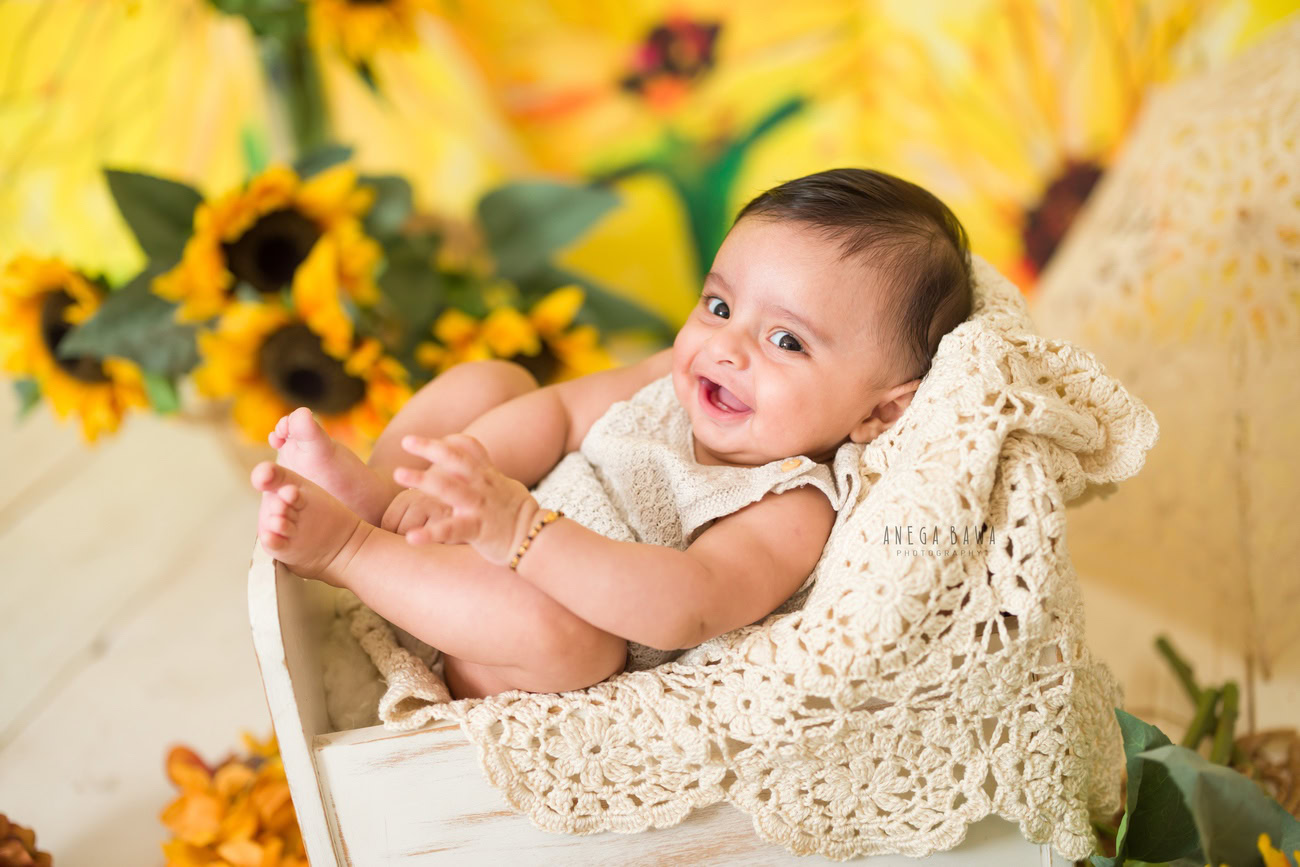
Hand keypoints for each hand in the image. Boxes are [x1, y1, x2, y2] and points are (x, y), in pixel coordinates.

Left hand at [392, 433, 538, 565]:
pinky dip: (430, 534)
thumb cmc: (521, 516)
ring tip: (398, 474)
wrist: (539, 540)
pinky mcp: (478, 529)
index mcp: (489, 476)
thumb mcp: (508, 487)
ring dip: (422, 479)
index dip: (450, 441)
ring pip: (448, 487)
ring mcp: (480, 506)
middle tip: (406, 441)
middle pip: (455, 460)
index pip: (470, 449)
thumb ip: (489, 475)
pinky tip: (412, 538)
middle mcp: (483, 486)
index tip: (426, 440)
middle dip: (430, 448)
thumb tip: (478, 466)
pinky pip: (451, 530)